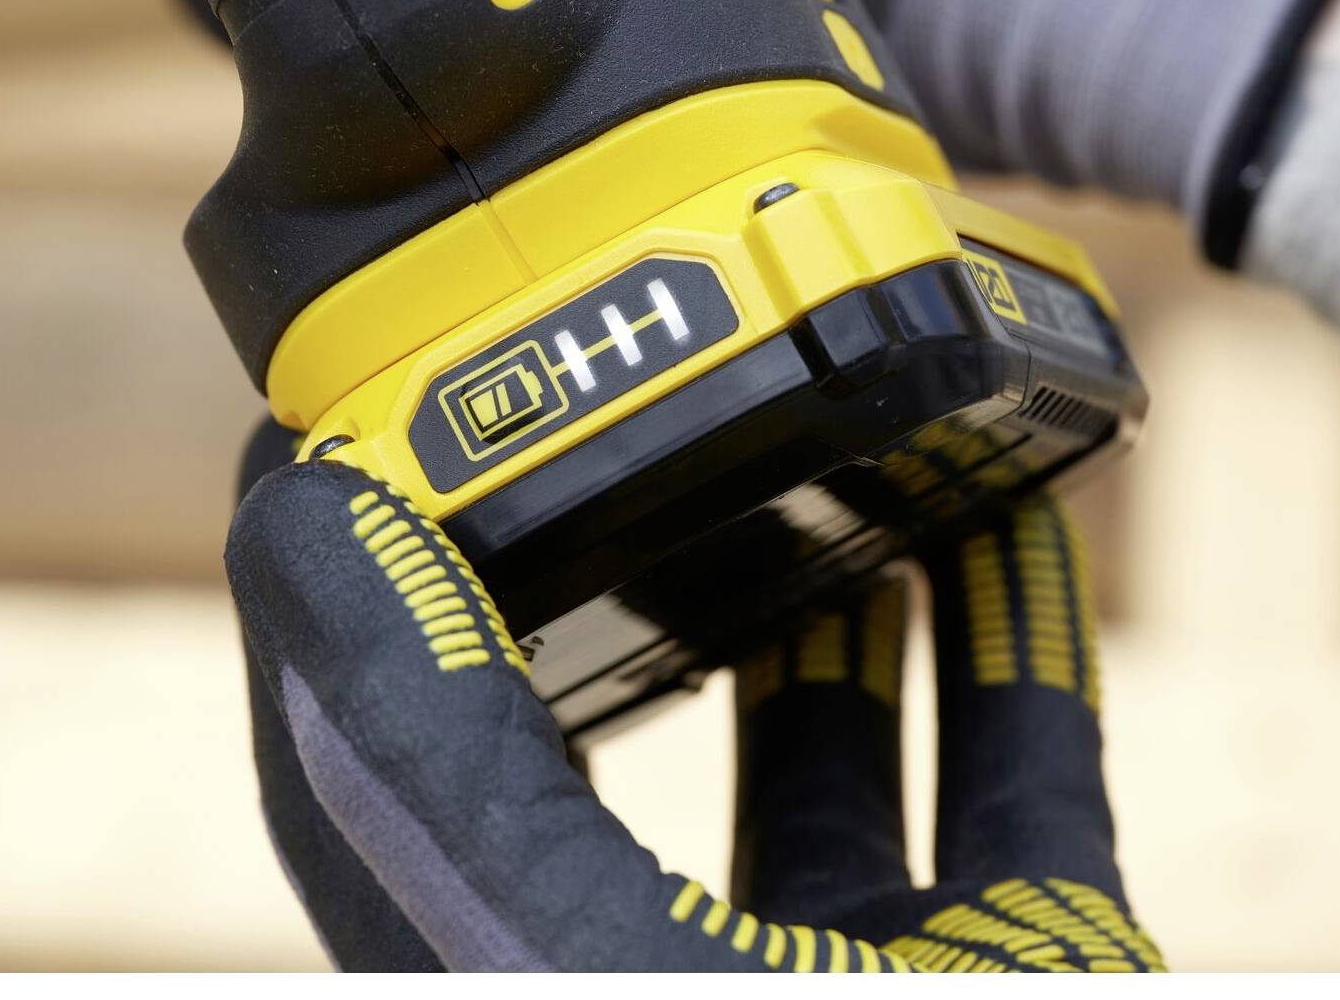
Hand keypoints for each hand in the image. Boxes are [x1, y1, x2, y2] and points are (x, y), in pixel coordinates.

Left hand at [228, 422, 1163, 971]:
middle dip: (596, 580)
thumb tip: (296, 526)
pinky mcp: (1044, 978)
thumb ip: (421, 771)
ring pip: (824, 765)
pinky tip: (1004, 511)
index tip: (330, 436)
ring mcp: (869, 999)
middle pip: (612, 761)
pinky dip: (1016, 645)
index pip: (388, 794)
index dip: (344, 613)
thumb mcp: (573, 969)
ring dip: (820, 594)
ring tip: (798, 432)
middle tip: (574, 400)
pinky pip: (1019, 782)